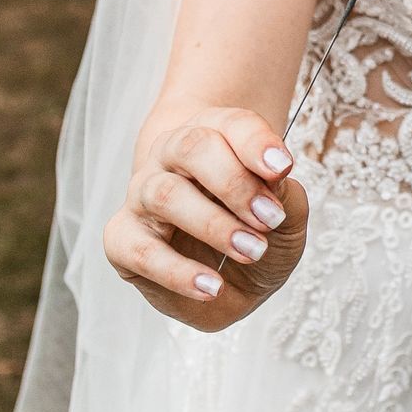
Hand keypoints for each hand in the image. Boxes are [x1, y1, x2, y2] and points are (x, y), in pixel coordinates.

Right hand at [103, 108, 309, 332]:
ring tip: (251, 251)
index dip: (256, 143)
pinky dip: (178, 272)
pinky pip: (142, 251)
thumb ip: (287, 198)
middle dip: (234, 183)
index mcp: (212, 135)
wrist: (232, 283)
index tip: (283, 168)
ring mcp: (142, 195)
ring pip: (165, 194)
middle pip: (191, 146)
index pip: (230, 124)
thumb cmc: (257, 233)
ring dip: (213, 225)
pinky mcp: (123, 239)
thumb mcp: (287, 220)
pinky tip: (212, 287)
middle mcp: (171, 157)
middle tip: (269, 219)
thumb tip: (274, 181)